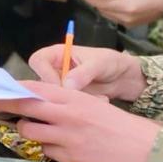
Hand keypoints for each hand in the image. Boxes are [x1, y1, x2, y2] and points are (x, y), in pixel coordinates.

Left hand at [0, 80, 160, 161]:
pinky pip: (46, 151)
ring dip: (27, 131)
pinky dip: (46, 149)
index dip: (17, 88)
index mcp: (77, 98)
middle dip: (6, 105)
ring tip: (32, 130)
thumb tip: (50, 105)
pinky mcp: (70, 160)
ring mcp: (67, 138)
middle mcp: (68, 115)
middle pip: (25, 106)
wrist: (151, 156)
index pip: (37, 87)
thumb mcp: (100, 108)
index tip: (3, 88)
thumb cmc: (129, 130)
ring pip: (29, 131)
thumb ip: (74, 105)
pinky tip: (56, 148)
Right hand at [28, 43, 146, 101]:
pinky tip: (100, 101)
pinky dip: (82, 107)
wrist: (124, 78)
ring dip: (75, 101)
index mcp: (57, 54)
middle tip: (80, 97)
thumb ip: (83, 73)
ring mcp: (60, 86)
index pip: (38, 61)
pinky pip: (66, 107)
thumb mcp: (99, 63)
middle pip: (41, 84)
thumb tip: (66, 85)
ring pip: (54, 98)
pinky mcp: (68, 100)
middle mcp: (54, 70)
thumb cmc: (110, 62)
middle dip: (61, 93)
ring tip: (99, 98)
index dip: (45, 74)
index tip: (61, 86)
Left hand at [78, 0, 162, 26]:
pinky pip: (115, 18)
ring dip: (101, 6)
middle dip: (94, 1)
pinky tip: (110, 1)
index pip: (100, 4)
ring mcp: (127, 24)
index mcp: (125, 7)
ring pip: (107, 15)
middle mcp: (124, 19)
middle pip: (102, 11)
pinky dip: (110, 9)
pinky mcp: (131, 25)